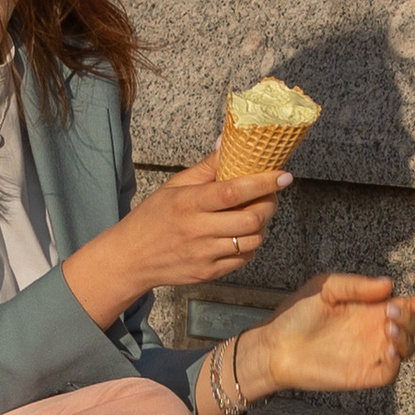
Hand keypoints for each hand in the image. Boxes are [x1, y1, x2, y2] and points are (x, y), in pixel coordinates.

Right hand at [64, 157, 285, 328]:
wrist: (131, 258)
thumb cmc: (153, 217)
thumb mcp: (174, 187)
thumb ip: (205, 168)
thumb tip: (228, 142)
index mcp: (188, 203)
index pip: (233, 192)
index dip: (262, 183)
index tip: (283, 176)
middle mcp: (197, 230)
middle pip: (250, 219)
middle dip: (268, 205)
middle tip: (270, 195)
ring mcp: (204, 254)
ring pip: (251, 241)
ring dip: (261, 226)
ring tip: (255, 214)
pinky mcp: (209, 273)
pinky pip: (243, 259)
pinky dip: (249, 245)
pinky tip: (242, 234)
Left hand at [245, 274, 414, 395]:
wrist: (275, 346)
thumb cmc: (297, 314)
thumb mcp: (326, 287)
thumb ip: (356, 285)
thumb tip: (389, 284)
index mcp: (369, 309)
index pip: (403, 306)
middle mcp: (374, 331)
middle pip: (412, 327)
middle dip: (411, 319)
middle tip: (392, 312)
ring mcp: (370, 354)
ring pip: (407, 350)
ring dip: (407, 338)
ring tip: (390, 328)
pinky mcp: (363, 375)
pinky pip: (390, 373)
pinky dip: (396, 363)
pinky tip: (388, 349)